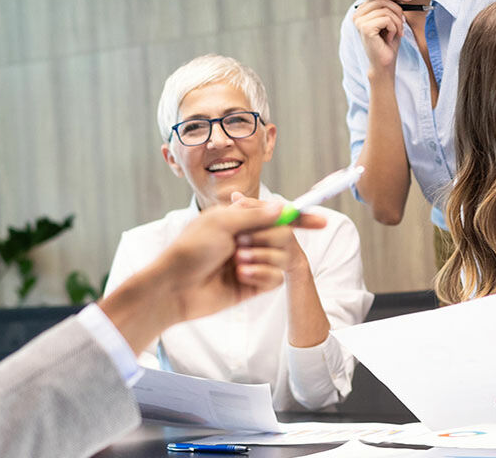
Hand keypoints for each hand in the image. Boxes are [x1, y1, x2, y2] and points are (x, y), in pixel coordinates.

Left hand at [156, 200, 326, 321]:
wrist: (174, 288)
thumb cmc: (190, 250)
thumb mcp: (222, 222)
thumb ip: (256, 215)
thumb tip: (283, 207)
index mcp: (238, 219)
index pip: (276, 215)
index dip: (299, 217)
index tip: (320, 221)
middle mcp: (246, 239)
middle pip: (283, 235)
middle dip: (268, 238)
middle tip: (244, 242)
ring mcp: (250, 262)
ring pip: (280, 257)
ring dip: (262, 258)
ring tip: (237, 262)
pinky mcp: (251, 285)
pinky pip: (274, 278)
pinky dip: (262, 275)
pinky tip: (242, 277)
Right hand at [352, 0, 412, 73]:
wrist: (384, 63)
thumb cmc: (388, 42)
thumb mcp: (392, 18)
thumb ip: (392, 1)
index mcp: (361, 10)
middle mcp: (357, 14)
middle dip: (398, 9)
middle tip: (402, 22)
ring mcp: (359, 21)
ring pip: (387, 10)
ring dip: (397, 22)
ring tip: (396, 33)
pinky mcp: (365, 28)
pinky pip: (387, 19)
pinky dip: (394, 28)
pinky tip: (390, 38)